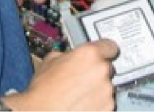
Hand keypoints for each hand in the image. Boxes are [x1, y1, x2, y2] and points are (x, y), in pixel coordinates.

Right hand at [4, 39, 118, 111]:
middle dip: (96, 72)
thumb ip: (68, 54)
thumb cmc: (44, 91)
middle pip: (106, 67)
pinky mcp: (108, 107)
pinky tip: (81, 103)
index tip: (100, 54)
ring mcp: (107, 91)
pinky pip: (105, 102)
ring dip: (96, 88)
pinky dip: (97, 103)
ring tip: (78, 94)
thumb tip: (71, 56)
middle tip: (80, 78)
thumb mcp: (50, 60)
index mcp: (89, 54)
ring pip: (106, 86)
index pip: (109, 46)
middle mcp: (102, 70)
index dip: (104, 50)